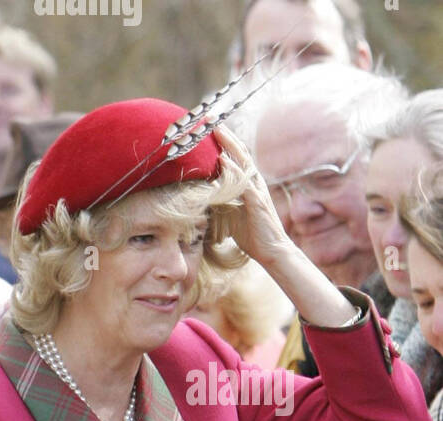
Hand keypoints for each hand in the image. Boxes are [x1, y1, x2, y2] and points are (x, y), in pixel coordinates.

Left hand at [212, 124, 294, 267]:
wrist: (271, 251)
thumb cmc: (250, 233)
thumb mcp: (228, 214)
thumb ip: (218, 201)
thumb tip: (198, 195)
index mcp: (247, 184)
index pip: (234, 157)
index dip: (222, 142)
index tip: (206, 129)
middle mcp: (253, 182)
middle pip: (239, 153)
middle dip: (225, 136)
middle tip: (209, 120)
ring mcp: (257, 190)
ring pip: (243, 162)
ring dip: (229, 146)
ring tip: (216, 131)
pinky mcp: (257, 203)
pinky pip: (245, 183)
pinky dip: (234, 171)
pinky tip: (224, 161)